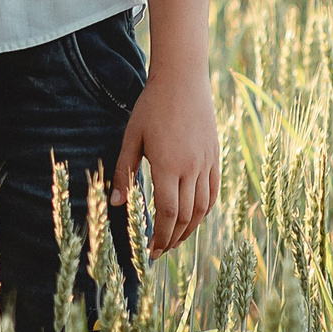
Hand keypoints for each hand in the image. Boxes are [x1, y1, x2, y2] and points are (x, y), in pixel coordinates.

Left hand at [112, 68, 219, 255]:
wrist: (183, 80)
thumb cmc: (152, 106)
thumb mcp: (132, 137)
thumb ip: (125, 171)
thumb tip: (117, 204)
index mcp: (168, 165)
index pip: (168, 212)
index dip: (160, 235)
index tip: (150, 250)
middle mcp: (192, 168)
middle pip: (186, 215)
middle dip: (173, 238)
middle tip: (160, 251)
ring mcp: (207, 163)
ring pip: (203, 207)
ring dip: (190, 229)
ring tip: (176, 240)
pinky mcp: (215, 156)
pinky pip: (213, 191)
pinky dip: (205, 210)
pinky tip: (195, 218)